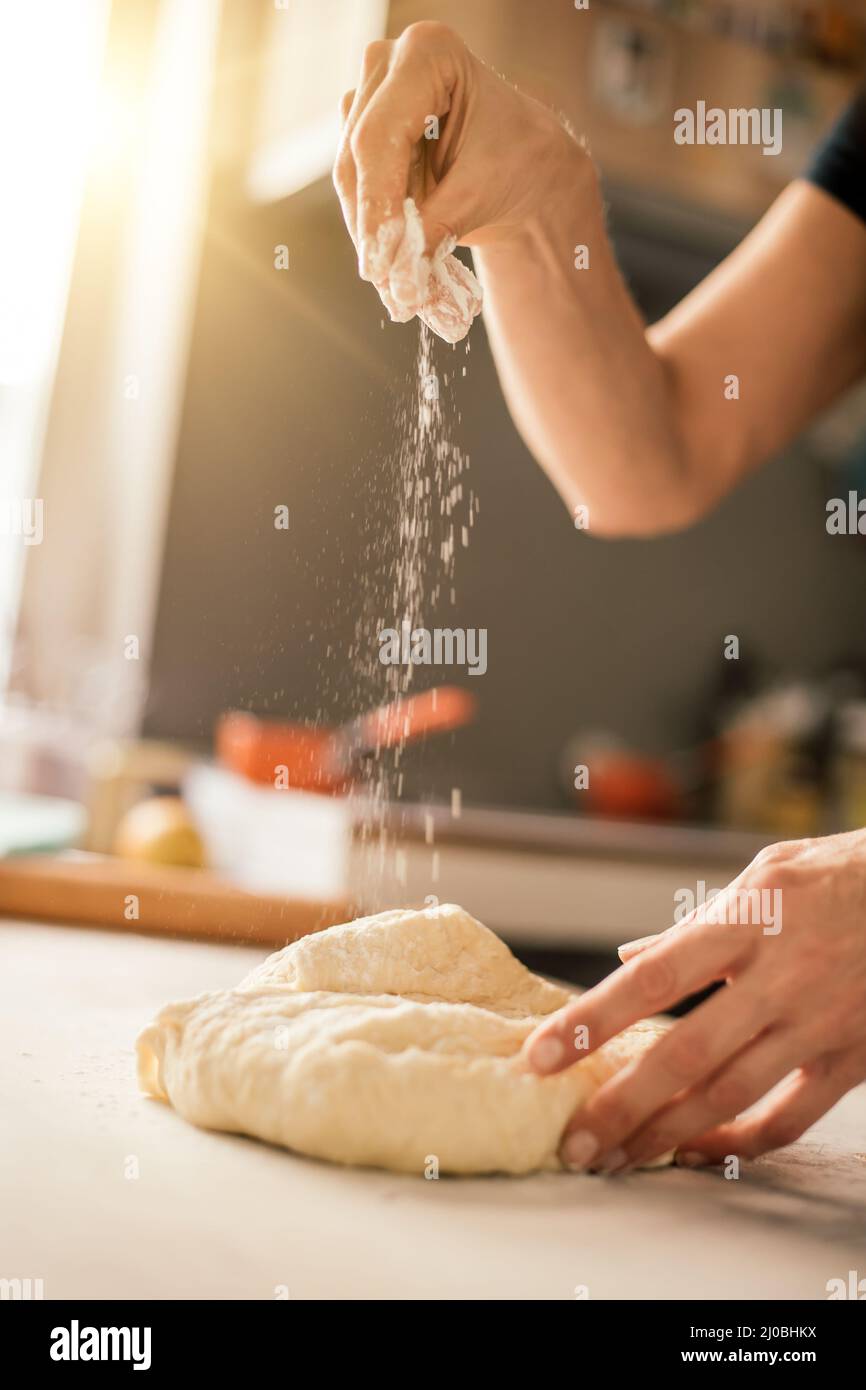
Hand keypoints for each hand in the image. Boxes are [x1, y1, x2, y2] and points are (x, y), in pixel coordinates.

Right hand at [332, 21, 582, 316]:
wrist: (525, 165)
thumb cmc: (517, 162)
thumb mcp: (481, 194)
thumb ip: (434, 231)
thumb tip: (398, 283)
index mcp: (428, 53)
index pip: (379, 138)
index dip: (374, 206)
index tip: (380, 266)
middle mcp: (389, 63)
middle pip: (358, 156)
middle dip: (371, 228)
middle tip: (388, 286)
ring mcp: (371, 93)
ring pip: (349, 176)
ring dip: (370, 234)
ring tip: (396, 287)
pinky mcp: (364, 128)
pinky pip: (356, 187)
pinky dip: (374, 228)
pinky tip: (393, 266)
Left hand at [523, 831, 865, 1170]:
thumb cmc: (838, 877)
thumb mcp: (763, 877)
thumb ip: (694, 924)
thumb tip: (631, 958)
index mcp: (747, 921)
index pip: (653, 978)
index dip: (591, 1020)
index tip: (541, 1054)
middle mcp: (779, 978)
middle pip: (685, 1054)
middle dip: (621, 1104)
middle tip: (574, 1140)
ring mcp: (817, 1023)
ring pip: (730, 1096)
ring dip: (667, 1135)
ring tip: (619, 1158)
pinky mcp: (851, 1059)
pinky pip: (789, 1119)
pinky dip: (740, 1143)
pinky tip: (698, 1153)